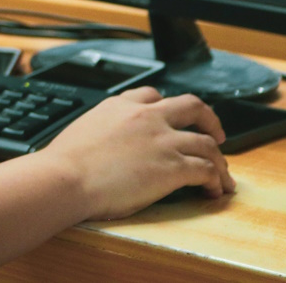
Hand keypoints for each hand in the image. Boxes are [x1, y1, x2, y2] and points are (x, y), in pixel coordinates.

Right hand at [40, 86, 233, 219]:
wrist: (65, 177)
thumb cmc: (64, 163)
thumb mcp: (82, 130)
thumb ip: (102, 129)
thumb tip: (102, 145)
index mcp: (119, 106)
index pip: (152, 95)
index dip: (168, 107)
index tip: (173, 118)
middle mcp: (146, 117)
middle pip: (192, 106)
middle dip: (209, 119)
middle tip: (215, 133)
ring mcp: (162, 141)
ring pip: (208, 143)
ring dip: (219, 160)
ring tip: (221, 174)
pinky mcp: (173, 167)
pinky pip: (207, 171)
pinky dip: (216, 182)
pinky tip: (213, 191)